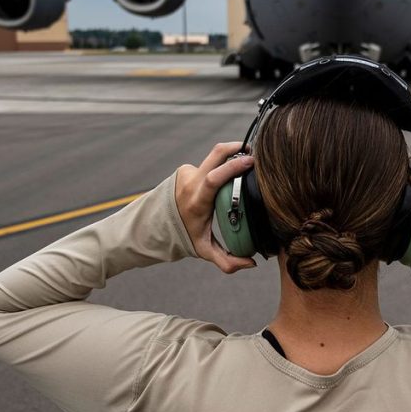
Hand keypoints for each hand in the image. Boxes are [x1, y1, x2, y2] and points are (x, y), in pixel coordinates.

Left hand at [175, 142, 256, 273]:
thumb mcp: (204, 249)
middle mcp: (190, 182)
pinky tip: (225, 177)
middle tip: (253, 152)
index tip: (250, 162)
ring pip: (214, 157)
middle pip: (215, 154)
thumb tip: (251, 264)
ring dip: (229, 160)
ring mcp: (187, 173)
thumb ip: (226, 261)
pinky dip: (219, 166)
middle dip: (236, 147)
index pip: (213, 178)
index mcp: (196, 201)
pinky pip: (209, 163)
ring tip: (242, 168)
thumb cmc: (185, 235)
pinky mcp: (186, 169)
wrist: (157, 222)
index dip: (232, 167)